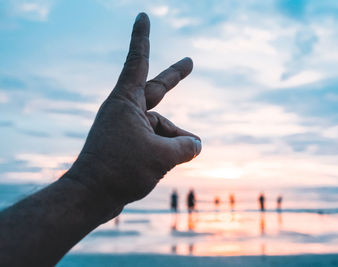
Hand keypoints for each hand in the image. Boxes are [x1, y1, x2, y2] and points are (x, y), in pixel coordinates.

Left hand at [64, 13, 200, 208]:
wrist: (91, 197)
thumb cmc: (121, 171)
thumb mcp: (162, 157)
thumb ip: (186, 147)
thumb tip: (197, 145)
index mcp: (126, 102)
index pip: (138, 62)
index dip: (142, 38)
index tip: (143, 16)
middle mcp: (125, 110)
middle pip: (157, 91)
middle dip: (175, 78)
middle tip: (190, 62)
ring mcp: (126, 128)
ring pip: (161, 128)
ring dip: (176, 141)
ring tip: (190, 152)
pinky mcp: (127, 146)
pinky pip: (154, 142)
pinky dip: (166, 151)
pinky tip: (172, 162)